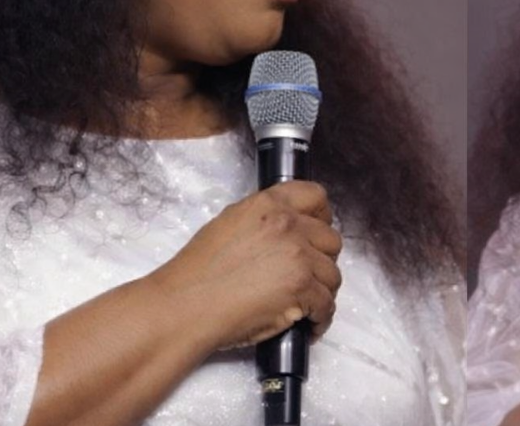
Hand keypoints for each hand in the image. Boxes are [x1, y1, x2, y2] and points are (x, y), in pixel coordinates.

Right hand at [142, 179, 343, 352]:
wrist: (187, 305)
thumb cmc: (198, 272)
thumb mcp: (229, 224)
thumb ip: (263, 220)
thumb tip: (283, 230)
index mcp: (269, 205)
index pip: (315, 196)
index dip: (322, 216)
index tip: (318, 232)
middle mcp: (289, 226)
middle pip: (331, 240)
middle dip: (323, 260)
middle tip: (309, 276)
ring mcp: (299, 257)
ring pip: (332, 275)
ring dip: (323, 291)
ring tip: (307, 305)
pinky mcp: (303, 289)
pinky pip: (327, 305)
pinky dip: (320, 318)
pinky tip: (309, 325)